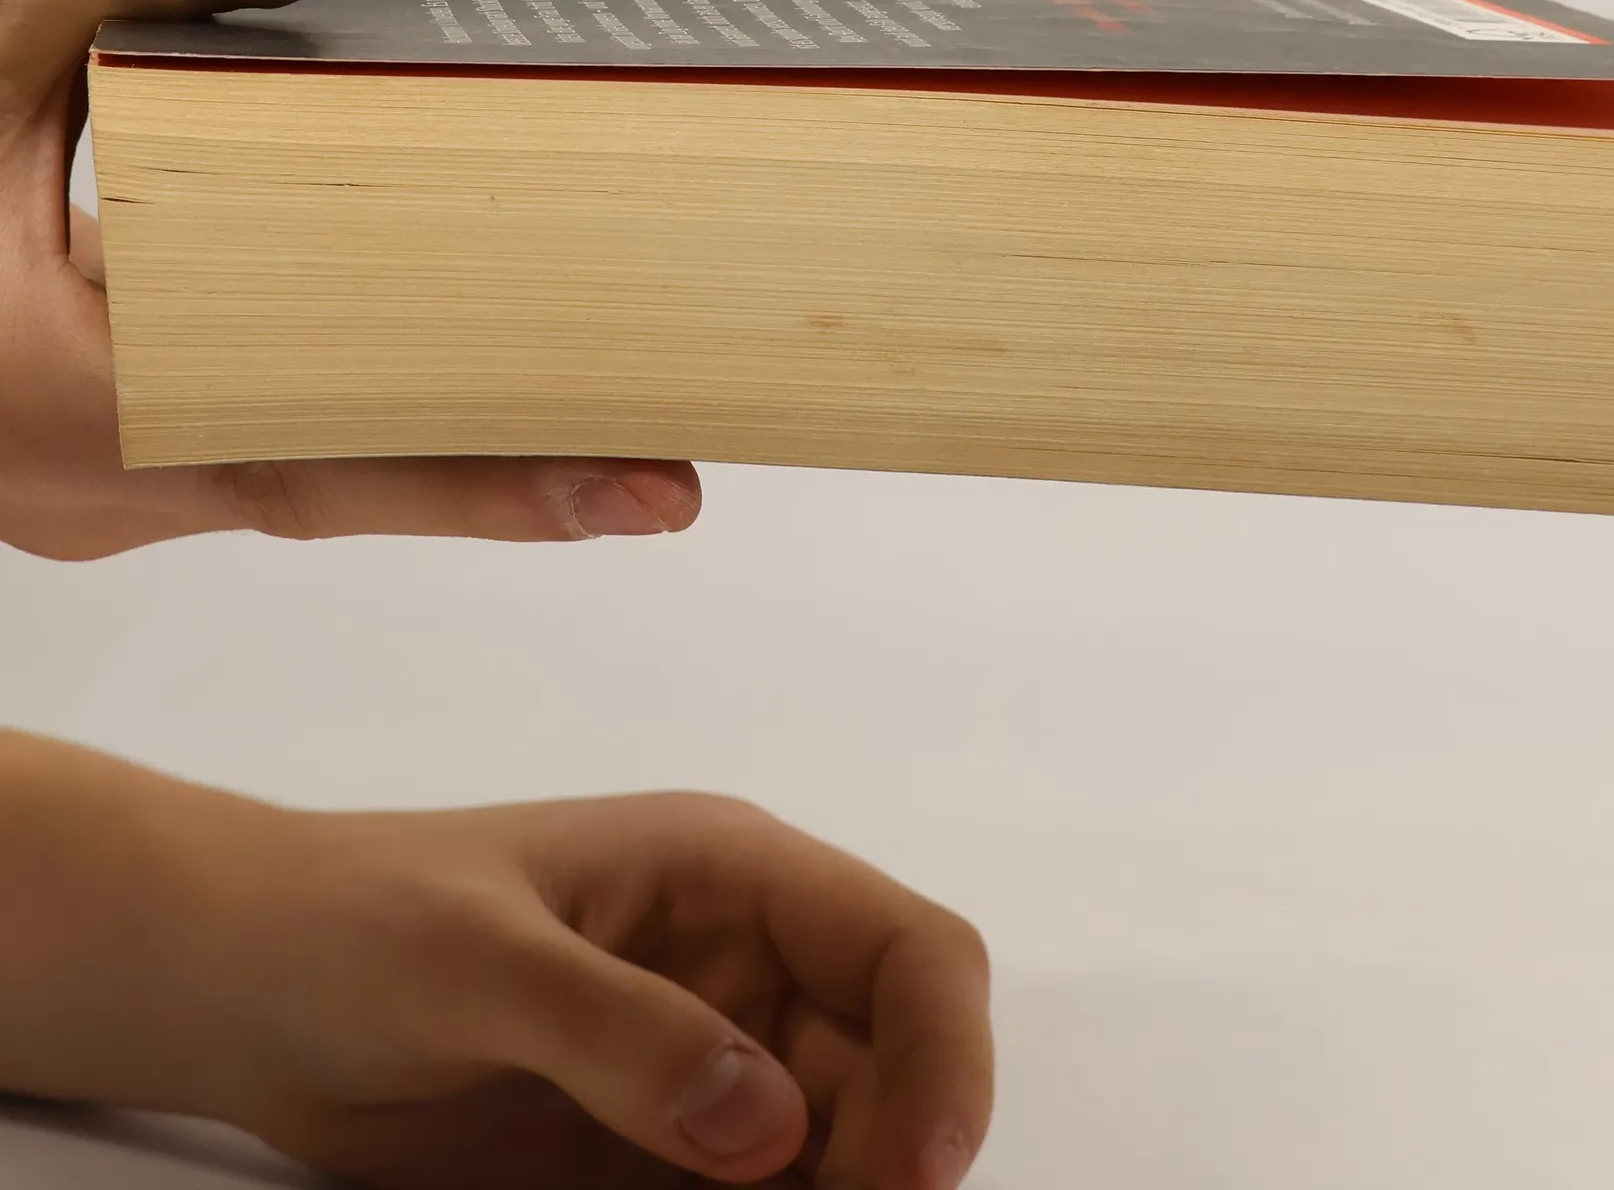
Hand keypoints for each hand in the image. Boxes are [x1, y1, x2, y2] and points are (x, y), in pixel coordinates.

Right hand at [0, 0, 700, 558]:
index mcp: (61, 397)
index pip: (324, 454)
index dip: (492, 479)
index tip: (644, 481)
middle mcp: (92, 480)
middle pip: (353, 487)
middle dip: (521, 478)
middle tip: (686, 464)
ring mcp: (98, 490)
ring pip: (316, 484)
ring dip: (460, 459)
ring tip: (628, 431)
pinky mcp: (108, 461)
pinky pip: (268, 456)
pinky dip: (373, 424)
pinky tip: (470, 381)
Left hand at [0, 734, 991, 1188]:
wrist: (244, 981)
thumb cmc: (355, 924)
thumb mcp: (479, 961)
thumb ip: (621, 1032)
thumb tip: (769, 1128)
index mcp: (733, 876)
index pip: (907, 948)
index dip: (946, 1053)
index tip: (920, 1175)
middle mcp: (746, 965)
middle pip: (892, 1067)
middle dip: (893, 1160)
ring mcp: (704, 1059)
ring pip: (833, 1148)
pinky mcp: (654, 1143)